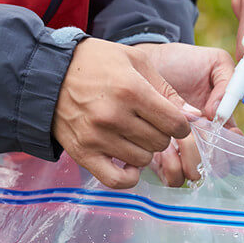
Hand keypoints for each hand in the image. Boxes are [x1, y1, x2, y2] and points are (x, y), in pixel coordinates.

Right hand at [54, 38, 200, 188]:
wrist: (49, 74)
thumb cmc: (96, 64)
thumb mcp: (135, 62)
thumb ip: (166, 90)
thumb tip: (194, 117)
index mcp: (131, 90)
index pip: (175, 124)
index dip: (181, 125)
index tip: (172, 121)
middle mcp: (114, 116)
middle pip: (160, 143)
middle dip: (160, 135)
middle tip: (147, 124)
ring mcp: (98, 137)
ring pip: (143, 160)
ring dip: (143, 151)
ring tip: (132, 136)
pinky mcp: (84, 154)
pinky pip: (117, 180)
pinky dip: (128, 176)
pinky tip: (127, 162)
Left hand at [127, 42, 234, 186]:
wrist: (143, 65)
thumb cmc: (179, 62)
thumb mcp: (213, 62)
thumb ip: (227, 81)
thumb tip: (217, 114)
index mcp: (221, 125)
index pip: (238, 151)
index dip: (235, 148)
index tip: (223, 133)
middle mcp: (203, 144)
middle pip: (218, 168)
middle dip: (209, 155)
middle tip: (195, 136)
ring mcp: (182, 154)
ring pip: (194, 175)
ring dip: (188, 160)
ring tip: (175, 141)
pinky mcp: (161, 161)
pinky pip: (172, 177)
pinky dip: (170, 166)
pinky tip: (162, 148)